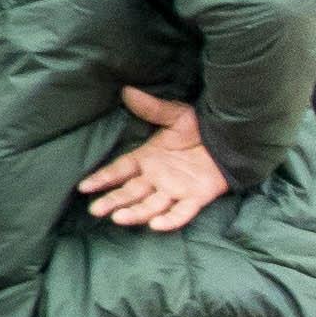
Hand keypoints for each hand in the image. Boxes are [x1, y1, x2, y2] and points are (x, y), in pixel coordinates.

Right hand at [77, 89, 226, 232]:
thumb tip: (127, 91)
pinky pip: (181, 213)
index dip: (103, 178)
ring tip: (118, 218)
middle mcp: (157, 178)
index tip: (84, 187)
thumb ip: (152, 108)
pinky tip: (155, 225)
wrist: (231, 138)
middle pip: (131, 193)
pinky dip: (170, 220)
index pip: (120, 170)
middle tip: (95, 210)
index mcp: (148, 159)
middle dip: (113, 201)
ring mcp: (175, 190)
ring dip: (135, 213)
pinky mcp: (195, 198)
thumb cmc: (201, 127)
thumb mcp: (175, 115)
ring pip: (151, 206)